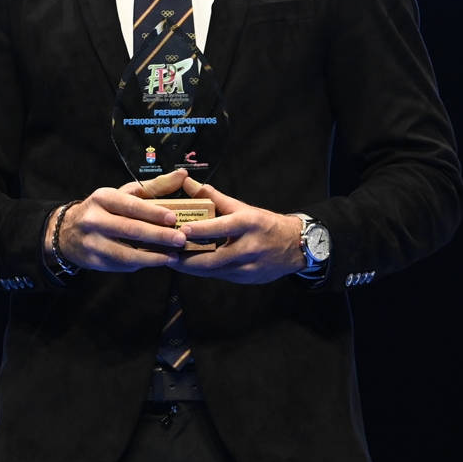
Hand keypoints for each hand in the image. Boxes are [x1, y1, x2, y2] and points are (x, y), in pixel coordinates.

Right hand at [48, 169, 201, 272]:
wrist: (67, 232)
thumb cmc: (103, 210)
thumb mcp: (122, 194)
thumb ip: (154, 186)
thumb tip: (182, 175)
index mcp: (102, 198)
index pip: (130, 205)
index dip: (152, 212)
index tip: (173, 218)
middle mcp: (94, 220)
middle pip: (130, 230)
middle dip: (158, 236)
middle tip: (180, 239)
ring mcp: (93, 243)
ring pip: (126, 252)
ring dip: (153, 256)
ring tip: (173, 256)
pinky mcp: (95, 261)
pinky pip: (122, 264)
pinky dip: (142, 263)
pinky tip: (157, 261)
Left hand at [163, 176, 308, 284]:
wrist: (296, 246)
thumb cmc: (264, 224)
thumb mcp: (242, 207)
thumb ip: (213, 197)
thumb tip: (188, 182)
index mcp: (248, 224)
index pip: (221, 227)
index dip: (200, 230)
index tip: (180, 230)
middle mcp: (249, 247)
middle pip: (213, 258)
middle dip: (187, 259)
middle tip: (166, 254)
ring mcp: (249, 266)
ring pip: (214, 270)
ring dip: (191, 268)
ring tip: (172, 261)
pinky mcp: (247, 278)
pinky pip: (220, 276)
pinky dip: (204, 272)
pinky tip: (190, 267)